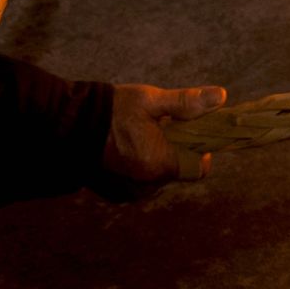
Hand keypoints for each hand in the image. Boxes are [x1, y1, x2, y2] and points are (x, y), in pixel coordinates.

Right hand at [100, 82, 227, 186]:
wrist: (68, 125)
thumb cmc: (112, 110)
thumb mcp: (151, 100)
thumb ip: (186, 103)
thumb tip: (220, 97)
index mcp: (159, 164)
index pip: (199, 168)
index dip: (200, 150)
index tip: (188, 131)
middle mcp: (146, 185)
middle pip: (177, 170)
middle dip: (175, 149)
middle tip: (159, 126)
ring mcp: (129, 191)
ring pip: (158, 175)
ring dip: (156, 157)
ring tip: (139, 134)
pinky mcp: (115, 192)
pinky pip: (139, 180)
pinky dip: (139, 165)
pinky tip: (127, 146)